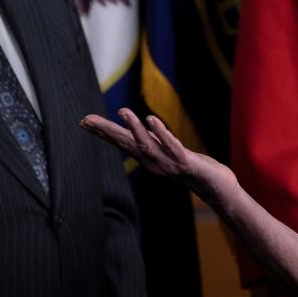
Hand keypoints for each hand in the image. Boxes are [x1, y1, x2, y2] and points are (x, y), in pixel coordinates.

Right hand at [81, 109, 228, 192]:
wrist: (214, 185)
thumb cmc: (189, 166)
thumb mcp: (166, 151)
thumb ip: (150, 141)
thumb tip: (134, 128)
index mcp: (147, 159)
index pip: (121, 142)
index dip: (103, 132)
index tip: (84, 121)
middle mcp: (153, 162)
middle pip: (127, 144)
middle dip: (108, 131)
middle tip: (88, 119)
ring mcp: (168, 163)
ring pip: (147, 145)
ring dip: (135, 128)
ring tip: (124, 111)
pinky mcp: (185, 162)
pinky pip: (171, 146)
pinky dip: (161, 134)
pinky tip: (152, 119)